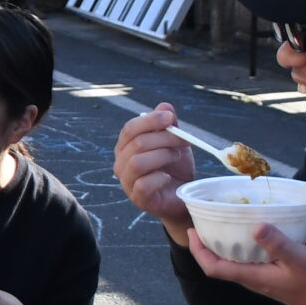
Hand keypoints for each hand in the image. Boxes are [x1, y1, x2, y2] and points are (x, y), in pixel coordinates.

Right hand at [115, 105, 198, 232]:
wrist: (183, 196)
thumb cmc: (175, 168)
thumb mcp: (175, 142)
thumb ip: (168, 125)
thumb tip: (165, 106)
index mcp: (126, 146)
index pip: (130, 128)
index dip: (150, 120)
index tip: (170, 118)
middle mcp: (121, 163)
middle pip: (137, 143)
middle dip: (164, 138)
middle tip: (184, 140)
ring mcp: (127, 182)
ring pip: (137, 162)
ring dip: (163, 156)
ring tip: (176, 157)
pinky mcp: (137, 198)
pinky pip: (143, 184)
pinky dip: (160, 178)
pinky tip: (168, 178)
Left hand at [187, 222, 305, 304]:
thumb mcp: (299, 259)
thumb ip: (278, 243)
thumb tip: (254, 226)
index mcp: (252, 276)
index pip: (214, 268)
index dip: (199, 252)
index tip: (192, 231)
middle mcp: (251, 279)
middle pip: (218, 265)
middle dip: (205, 246)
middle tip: (202, 222)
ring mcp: (261, 278)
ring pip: (231, 263)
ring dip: (221, 246)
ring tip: (220, 224)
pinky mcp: (270, 275)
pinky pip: (246, 261)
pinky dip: (239, 247)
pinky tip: (248, 233)